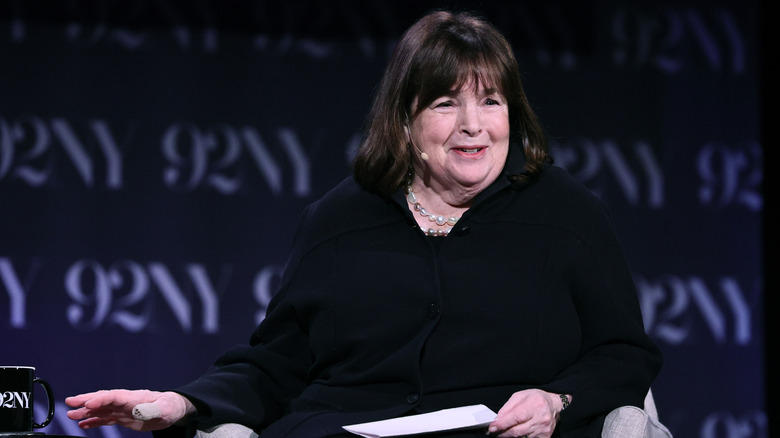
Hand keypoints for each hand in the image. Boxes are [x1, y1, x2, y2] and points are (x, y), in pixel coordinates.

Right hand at [65, 389, 194, 431]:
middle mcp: (125, 401)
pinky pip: (105, 418)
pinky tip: (83, 424)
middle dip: (86, 400)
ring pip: (101, 408)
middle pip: (103, 399)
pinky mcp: (123, 416)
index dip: (100, 399)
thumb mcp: (164, 409)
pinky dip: (94, 421)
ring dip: (86, 411)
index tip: (87, 404)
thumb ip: (151, 409)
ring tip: (70, 414)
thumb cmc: (170, 407)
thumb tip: (138, 410)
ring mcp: (123, 409)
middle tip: (70, 402)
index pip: (114, 396)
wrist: (173, 409)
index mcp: (134, 398)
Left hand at [488, 389, 562, 436]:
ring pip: (521, 437)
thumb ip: (508, 408)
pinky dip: (520, 437)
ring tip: (504, 431)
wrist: (553, 405)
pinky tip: (516, 433)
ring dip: (510, 435)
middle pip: (518, 430)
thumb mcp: (520, 396)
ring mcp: (544, 429)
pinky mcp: (545, 436)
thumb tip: (497, 420)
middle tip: (494, 432)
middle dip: (503, 432)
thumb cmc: (535, 399)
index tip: (492, 428)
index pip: (516, 417)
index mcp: (535, 404)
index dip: (503, 424)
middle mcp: (541, 418)